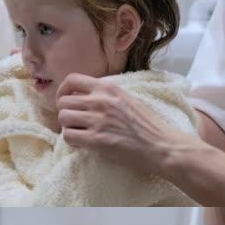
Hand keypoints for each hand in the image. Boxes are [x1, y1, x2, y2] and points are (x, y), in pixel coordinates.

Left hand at [55, 74, 186, 172]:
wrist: (161, 145)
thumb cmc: (147, 124)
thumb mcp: (127, 98)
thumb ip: (106, 95)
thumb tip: (83, 97)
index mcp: (108, 88)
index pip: (72, 79)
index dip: (63, 90)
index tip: (65, 99)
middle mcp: (100, 101)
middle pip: (63, 102)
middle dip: (65, 112)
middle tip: (75, 121)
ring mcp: (97, 120)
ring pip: (63, 118)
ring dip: (68, 126)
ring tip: (80, 132)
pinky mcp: (96, 140)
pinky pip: (68, 136)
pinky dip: (72, 140)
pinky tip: (83, 142)